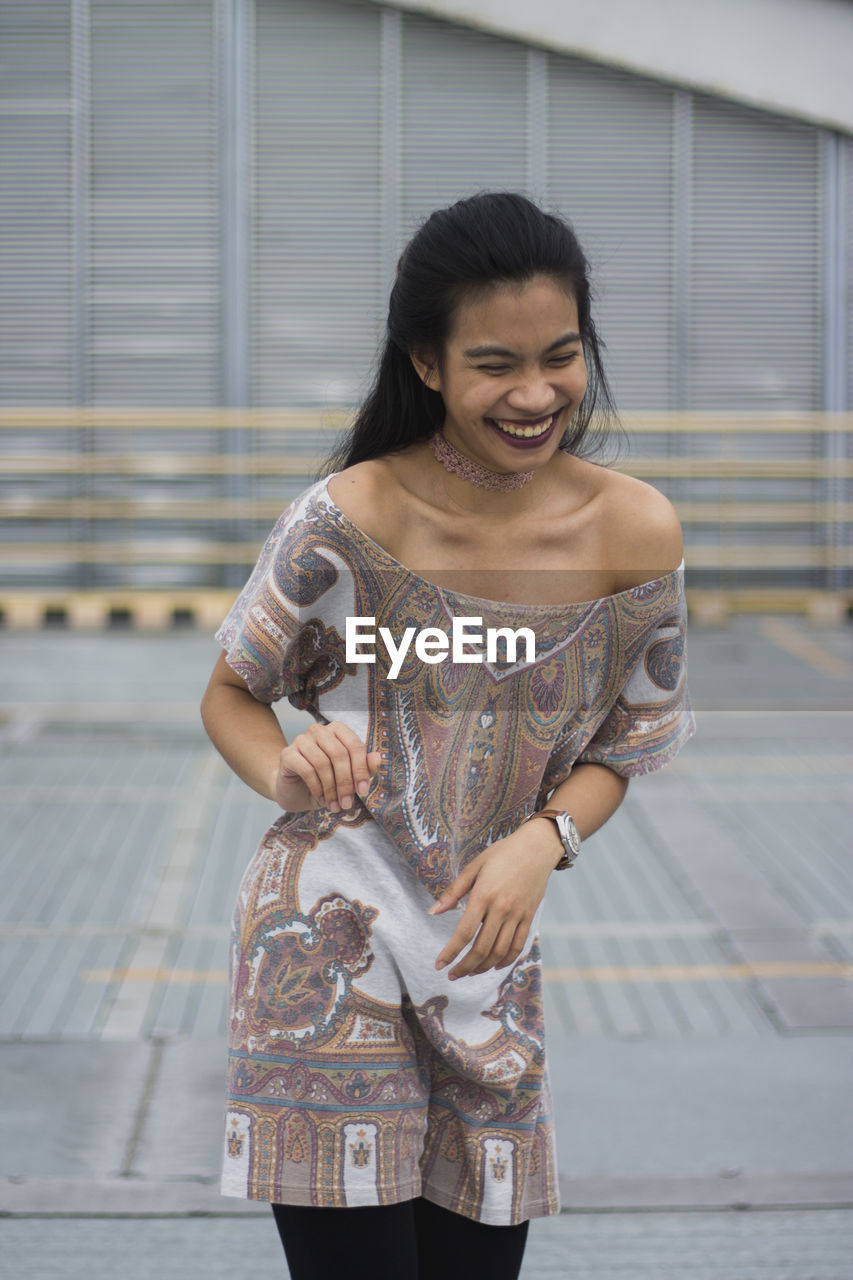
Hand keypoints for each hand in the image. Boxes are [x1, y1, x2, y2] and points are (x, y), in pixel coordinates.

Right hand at [273, 721, 382, 812]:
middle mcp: (319, 730)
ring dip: (331, 788)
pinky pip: (307, 770)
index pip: (355, 746)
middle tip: (347, 803)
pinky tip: (320, 798)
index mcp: (337, 730)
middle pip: (339, 754)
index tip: (363, 791)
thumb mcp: (348, 778)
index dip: (361, 770)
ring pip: (322, 763)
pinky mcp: (287, 753)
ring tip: (335, 805)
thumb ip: (364, 768)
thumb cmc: (325, 782)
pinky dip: (317, 788)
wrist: (295, 792)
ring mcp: (301, 739)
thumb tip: (378, 758)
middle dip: (345, 782)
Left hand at [429, 823, 561, 979]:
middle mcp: (502, 909)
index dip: (450, 952)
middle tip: (452, 975)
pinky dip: (505, 960)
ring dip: (483, 967)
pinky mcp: (529, 917)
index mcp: (484, 895)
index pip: (464, 933)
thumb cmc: (502, 854)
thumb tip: (433, 912)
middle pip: (482, 948)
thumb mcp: (474, 866)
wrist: (537, 847)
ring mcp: (518, 915)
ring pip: (500, 952)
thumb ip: (453, 892)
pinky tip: (494, 965)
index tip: (439, 964)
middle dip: (464, 967)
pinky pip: (518, 946)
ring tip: (470, 971)